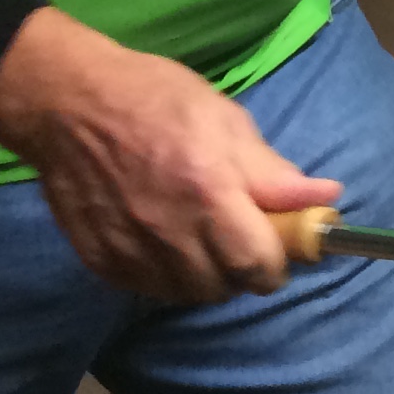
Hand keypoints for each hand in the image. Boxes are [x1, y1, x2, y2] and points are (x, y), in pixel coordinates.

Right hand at [0, 7, 334, 300]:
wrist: (68, 104)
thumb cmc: (157, 99)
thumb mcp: (226, 120)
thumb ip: (273, 172)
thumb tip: (325, 199)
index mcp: (209, 191)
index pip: (257, 264)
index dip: (277, 263)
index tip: (282, 248)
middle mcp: (169, 230)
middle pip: (224, 287)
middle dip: (244, 272)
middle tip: (244, 243)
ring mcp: (129, 250)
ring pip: (186, 294)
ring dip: (206, 278)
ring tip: (206, 242)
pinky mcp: (99, 260)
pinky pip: (147, 289)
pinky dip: (167, 277)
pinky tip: (169, 244)